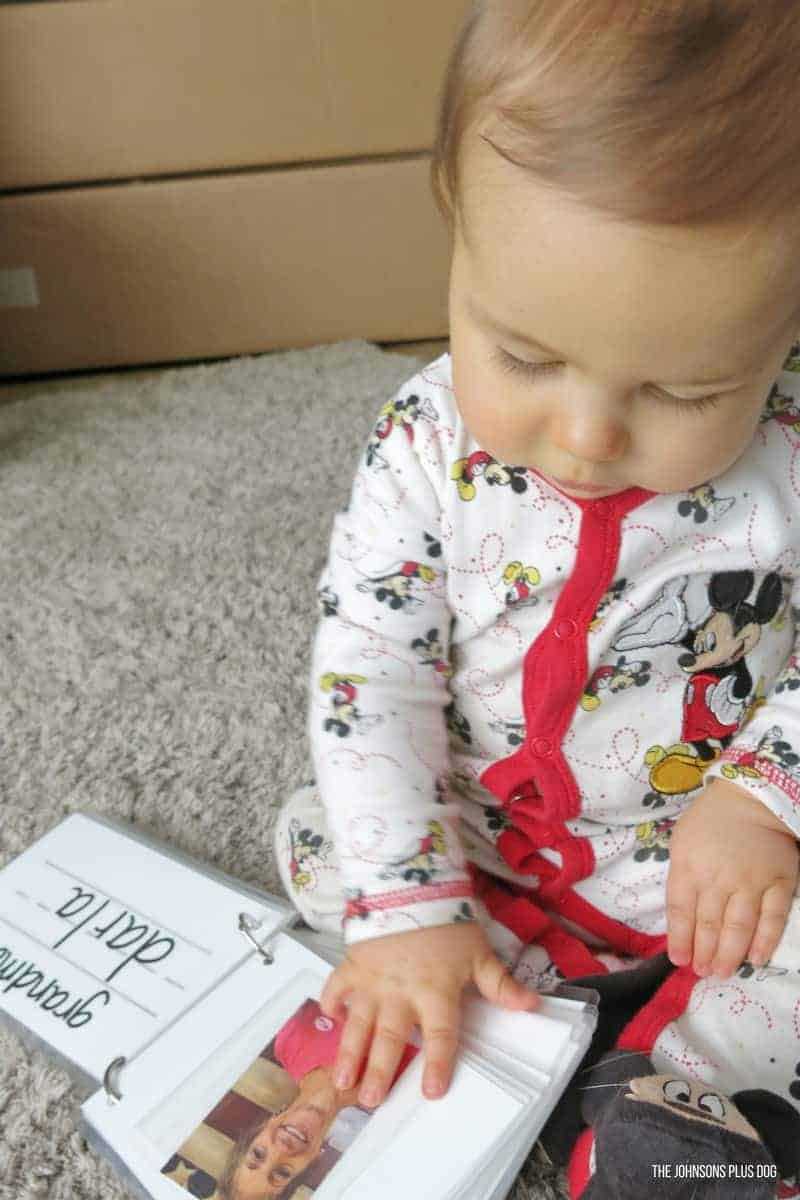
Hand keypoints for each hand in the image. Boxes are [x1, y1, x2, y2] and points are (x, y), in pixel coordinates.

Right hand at [318, 919, 537, 1106]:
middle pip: (390, 1038)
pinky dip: (331, 1003)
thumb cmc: (448, 921)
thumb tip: (533, 1006)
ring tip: (341, 1080)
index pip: (440, 1035)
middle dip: (379, 1071)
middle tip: (369, 1101)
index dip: (438, 1064)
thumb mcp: (479, 953)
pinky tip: (329, 1020)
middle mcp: (401, 993)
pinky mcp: (353, 965)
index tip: (432, 1092)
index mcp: (435, 992)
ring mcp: (373, 981)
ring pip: (359, 1023)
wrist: (411, 883)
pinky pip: (337, 988)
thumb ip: (501, 984)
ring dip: (349, 1052)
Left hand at [666, 776, 798, 976]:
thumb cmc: (710, 822)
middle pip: (709, 924)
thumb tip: (682, 919)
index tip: (679, 960)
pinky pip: (773, 919)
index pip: (681, 911)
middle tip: (702, 973)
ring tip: (721, 973)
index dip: (680, 939)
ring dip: (729, 955)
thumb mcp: (682, 843)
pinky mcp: (780, 884)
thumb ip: (681, 879)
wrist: (753, 799)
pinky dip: (764, 941)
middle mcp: (719, 878)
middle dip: (704, 953)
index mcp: (689, 866)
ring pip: (738, 927)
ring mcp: (752, 882)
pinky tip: (755, 959)